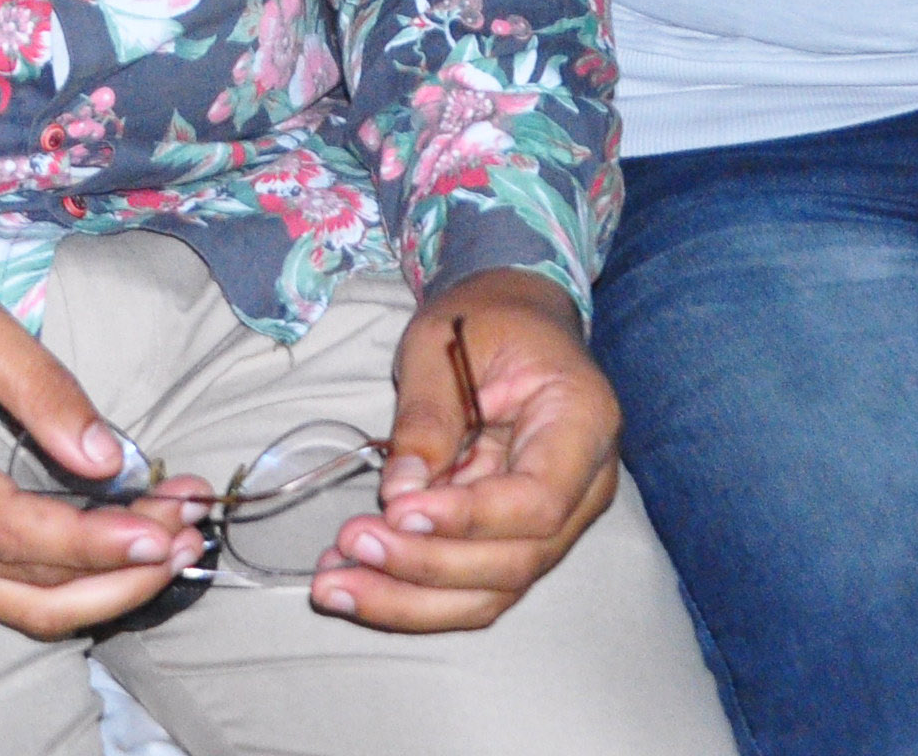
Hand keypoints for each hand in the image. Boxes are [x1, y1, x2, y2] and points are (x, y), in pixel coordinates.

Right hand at [0, 273, 212, 636]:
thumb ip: (36, 382)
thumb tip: (106, 456)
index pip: (9, 529)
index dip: (89, 540)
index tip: (160, 527)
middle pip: (31, 585)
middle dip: (124, 567)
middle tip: (192, 526)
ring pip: (30, 607)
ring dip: (112, 590)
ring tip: (177, 545)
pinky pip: (18, 595)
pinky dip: (82, 585)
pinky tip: (130, 552)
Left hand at [315, 267, 623, 631]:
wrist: (512, 317)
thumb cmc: (484, 318)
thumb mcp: (442, 342)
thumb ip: (427, 418)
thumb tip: (398, 496)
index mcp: (583, 423)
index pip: (539, 501)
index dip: (469, 519)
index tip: (398, 512)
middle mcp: (585, 486)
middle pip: (516, 561)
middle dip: (426, 567)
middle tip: (350, 545)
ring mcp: (556, 521)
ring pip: (492, 591)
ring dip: (409, 600)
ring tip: (333, 584)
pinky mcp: (515, 538)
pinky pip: (471, 583)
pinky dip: (410, 592)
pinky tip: (350, 579)